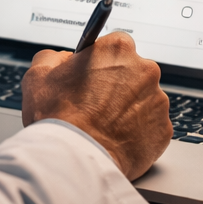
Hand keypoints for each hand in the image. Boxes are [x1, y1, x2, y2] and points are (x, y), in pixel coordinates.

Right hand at [21, 32, 170, 179]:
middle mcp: (145, 70)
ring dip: (127, 109)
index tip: (92, 75)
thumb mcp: (38, 75)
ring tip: (103, 125)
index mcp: (118, 49)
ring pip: (143, 100)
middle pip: (133, 72)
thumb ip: (52, 57)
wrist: (75, 158)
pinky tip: (115, 138)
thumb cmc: (58, 117)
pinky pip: (151, 127)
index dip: (100, 62)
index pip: (115, 46)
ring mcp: (158, 102)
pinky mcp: (164, 130)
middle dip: (116, 85)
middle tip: (94, 103)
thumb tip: (60, 59)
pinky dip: (137, 132)